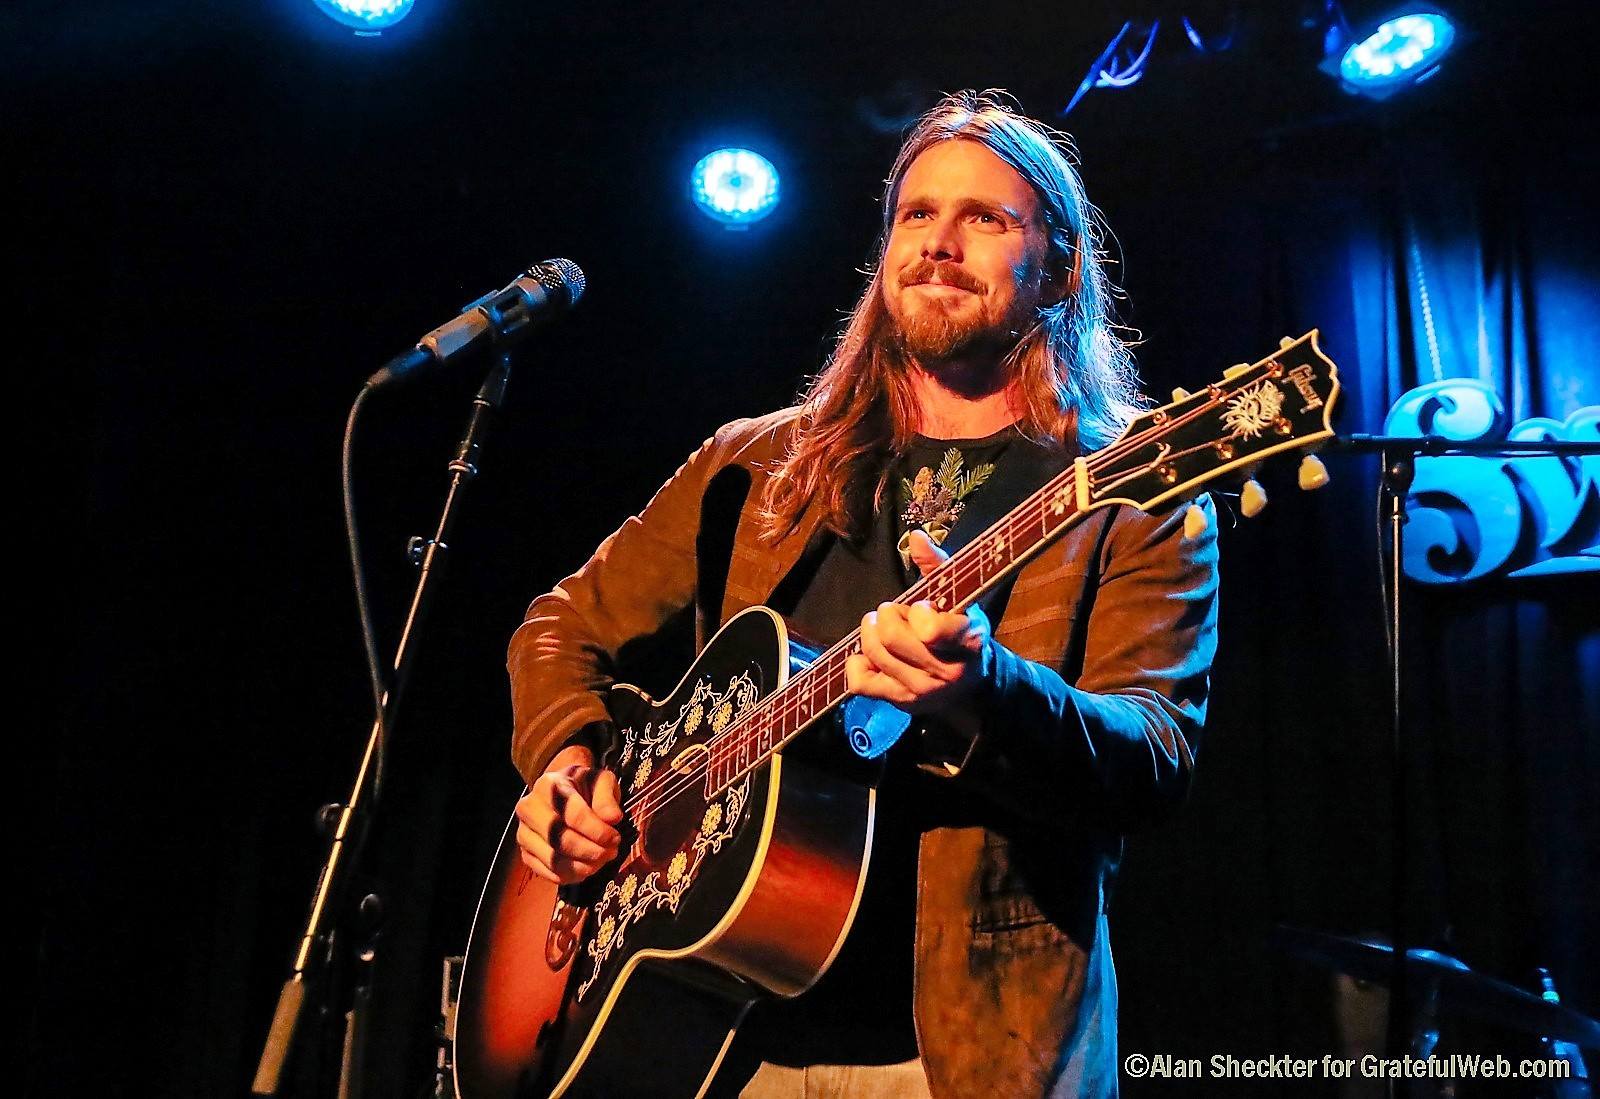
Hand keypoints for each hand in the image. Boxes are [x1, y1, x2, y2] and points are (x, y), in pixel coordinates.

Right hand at [515, 744, 623, 883]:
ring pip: (553, 859)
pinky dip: (570, 875)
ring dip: (582, 866)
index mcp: (548, 785)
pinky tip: (587, 868)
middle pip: (559, 839)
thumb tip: (612, 818)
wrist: (563, 794)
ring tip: (602, 860)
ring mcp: (524, 833)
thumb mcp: (600, 782)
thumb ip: (607, 798)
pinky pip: (548, 872)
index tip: (615, 838)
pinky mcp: (526, 853)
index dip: (598, 831)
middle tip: (611, 852)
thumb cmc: (584, 787)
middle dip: (590, 851)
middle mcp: (528, 809)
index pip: (574, 815)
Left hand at [845, 529, 989, 715]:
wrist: (972, 682)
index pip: (928, 628)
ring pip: (873, 653)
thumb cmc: (960, 630)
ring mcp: (921, 692)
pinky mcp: (900, 703)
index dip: (917, 611)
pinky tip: (873, 655)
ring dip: (872, 633)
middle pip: (891, 637)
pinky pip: (859, 682)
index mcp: (967, 641)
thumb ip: (936, 565)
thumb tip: (915, 536)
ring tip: (885, 630)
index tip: (923, 609)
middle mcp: (946, 672)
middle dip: (886, 615)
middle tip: (895, 614)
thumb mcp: (958, 597)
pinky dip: (858, 662)